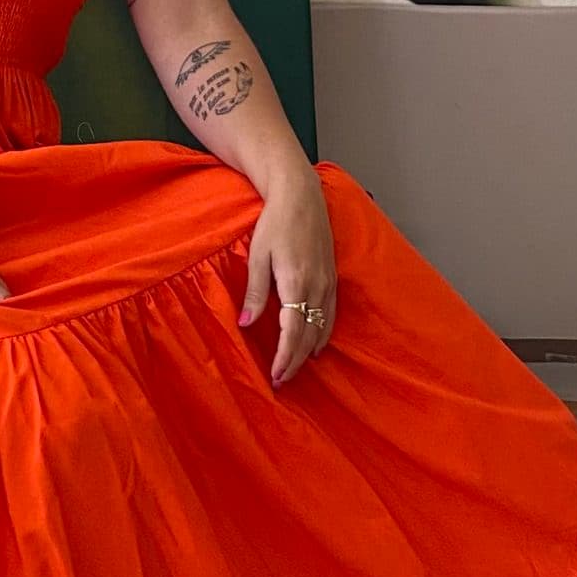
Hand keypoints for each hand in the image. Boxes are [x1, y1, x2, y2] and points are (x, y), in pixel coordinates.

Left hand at [238, 171, 336, 386]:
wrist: (301, 196)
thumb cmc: (275, 222)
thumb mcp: (257, 255)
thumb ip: (254, 292)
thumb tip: (245, 324)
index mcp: (296, 281)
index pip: (292, 330)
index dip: (284, 356)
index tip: (275, 374)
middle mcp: (317, 285)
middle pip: (308, 334)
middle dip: (295, 361)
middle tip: (282, 381)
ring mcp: (328, 282)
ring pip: (323, 327)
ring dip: (308, 351)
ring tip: (295, 368)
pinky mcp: (332, 277)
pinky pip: (331, 314)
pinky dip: (323, 333)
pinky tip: (315, 344)